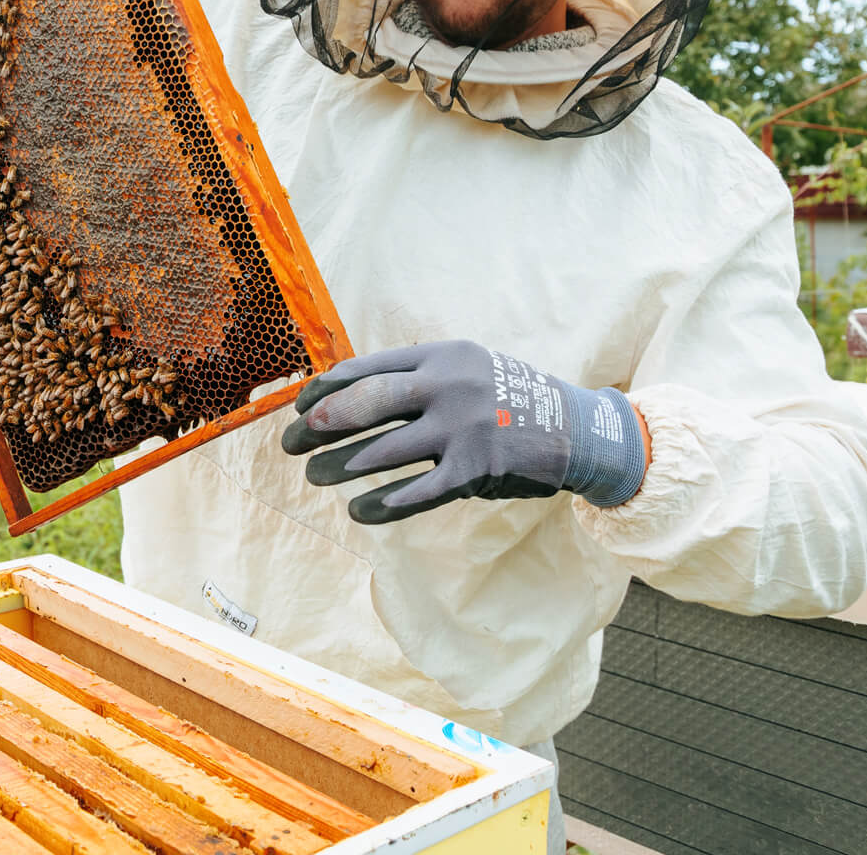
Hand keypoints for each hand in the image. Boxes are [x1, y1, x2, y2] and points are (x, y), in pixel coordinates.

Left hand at [281, 340, 648, 523]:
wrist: (574, 428)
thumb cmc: (503, 398)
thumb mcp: (463, 367)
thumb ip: (414, 377)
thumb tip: (342, 394)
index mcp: (441, 356)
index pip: (366, 367)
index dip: (324, 389)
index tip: (298, 406)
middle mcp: (449, 386)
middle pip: (367, 403)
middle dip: (320, 424)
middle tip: (291, 442)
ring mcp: (462, 428)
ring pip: (383, 451)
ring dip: (340, 466)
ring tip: (315, 475)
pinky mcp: (474, 470)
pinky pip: (416, 492)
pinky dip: (381, 504)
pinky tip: (357, 510)